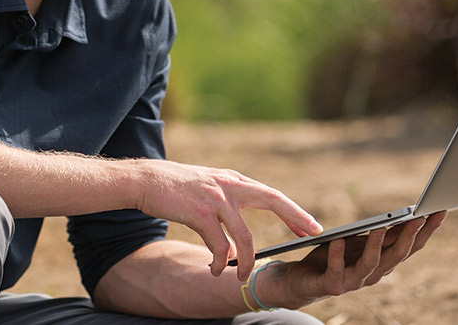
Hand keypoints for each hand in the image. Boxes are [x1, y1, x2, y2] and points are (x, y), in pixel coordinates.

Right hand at [135, 160, 322, 280]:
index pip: (271, 194)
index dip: (293, 210)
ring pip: (245, 235)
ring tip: (243, 277)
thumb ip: (225, 213)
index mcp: (233, 180)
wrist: (145, 180)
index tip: (311, 225)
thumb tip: (234, 249)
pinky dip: (221, 261)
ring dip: (248, 260)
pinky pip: (219, 245)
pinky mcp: (199, 213)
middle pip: (272, 200)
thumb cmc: (174, 188)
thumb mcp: (206, 193)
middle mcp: (229, 186)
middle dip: (295, 218)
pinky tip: (217, 269)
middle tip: (312, 234)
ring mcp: (215, 198)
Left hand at [255, 211, 445, 310]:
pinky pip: (336, 270)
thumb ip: (383, 235)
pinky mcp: (332, 285)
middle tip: (419, 217)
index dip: (427, 230)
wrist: (302, 281)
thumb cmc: (334, 256)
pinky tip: (339, 240)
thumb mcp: (361, 242)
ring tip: (380, 226)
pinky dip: (338, 255)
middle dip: (409, 236)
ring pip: (372, 264)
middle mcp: (373, 274)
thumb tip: (409, 217)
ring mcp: (354, 281)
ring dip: (377, 245)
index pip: (410, 246)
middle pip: (397, 255)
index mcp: (383, 262)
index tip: (440, 210)